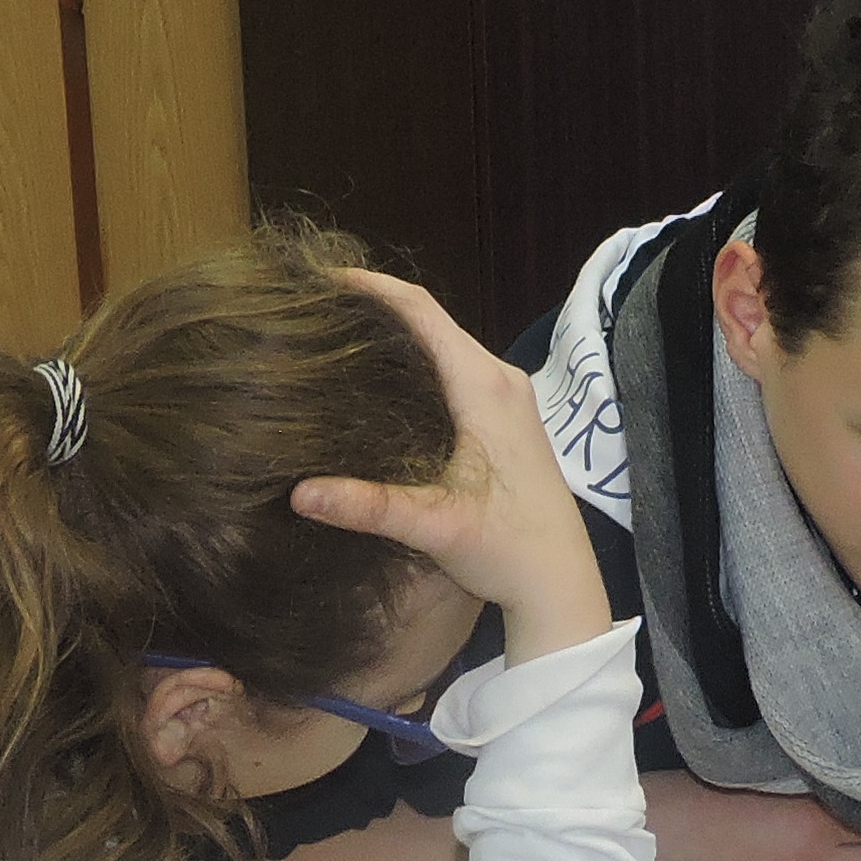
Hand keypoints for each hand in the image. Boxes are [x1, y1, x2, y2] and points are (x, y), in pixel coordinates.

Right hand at [289, 266, 607, 661]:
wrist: (561, 583)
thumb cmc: (508, 549)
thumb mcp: (434, 525)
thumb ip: (368, 506)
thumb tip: (299, 493)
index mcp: (483, 385)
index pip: (421, 311)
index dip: (371, 288)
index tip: (323, 277)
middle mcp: (501, 379)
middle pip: (431, 323)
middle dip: (376, 310)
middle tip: (317, 311)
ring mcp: (509, 399)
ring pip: (444, 348)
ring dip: (397, 339)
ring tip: (340, 341)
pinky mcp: (509, 420)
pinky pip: (457, 372)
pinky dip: (418, 366)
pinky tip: (384, 386)